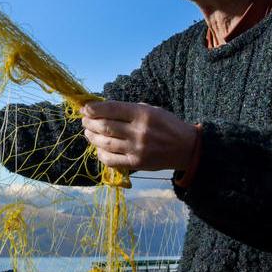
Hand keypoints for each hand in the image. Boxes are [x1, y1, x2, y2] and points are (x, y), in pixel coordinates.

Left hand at [81, 101, 196, 171]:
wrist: (186, 148)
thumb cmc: (167, 125)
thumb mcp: (152, 110)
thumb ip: (129, 109)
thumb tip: (102, 109)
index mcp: (143, 114)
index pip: (111, 109)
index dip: (93, 108)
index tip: (85, 108)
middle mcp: (138, 131)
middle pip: (105, 126)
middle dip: (89, 122)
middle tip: (84, 120)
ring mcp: (137, 149)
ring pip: (105, 143)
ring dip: (92, 137)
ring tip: (88, 132)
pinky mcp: (137, 163)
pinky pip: (111, 160)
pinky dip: (101, 154)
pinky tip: (98, 148)